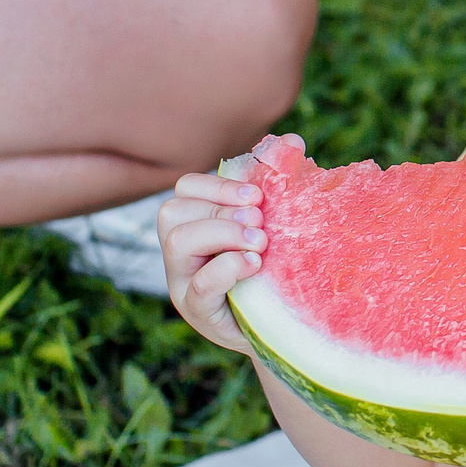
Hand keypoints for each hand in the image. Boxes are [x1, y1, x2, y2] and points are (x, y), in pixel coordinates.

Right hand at [156, 145, 280, 355]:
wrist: (286, 326)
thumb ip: (278, 186)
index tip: (256, 196)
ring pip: (176, 242)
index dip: (217, 186)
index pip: (185, 189)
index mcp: (197, 225)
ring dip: (223, 234)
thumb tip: (292, 141)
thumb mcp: (275, 227)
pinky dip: (228, 268)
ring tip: (259, 245)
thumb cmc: (277, 271)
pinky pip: (199, 285)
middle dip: (220, 210)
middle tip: (260, 225)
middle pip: (173, 212)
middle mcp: (182, 254)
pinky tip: (255, 266)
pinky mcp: (198, 313)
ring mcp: (183, 284)